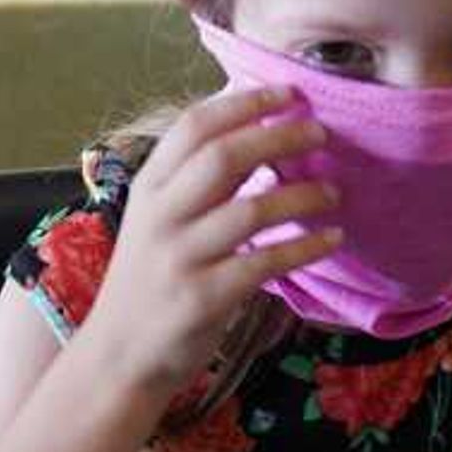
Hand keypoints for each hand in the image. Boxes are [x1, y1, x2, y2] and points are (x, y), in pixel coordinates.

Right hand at [76, 84, 339, 406]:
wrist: (118, 357)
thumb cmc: (148, 284)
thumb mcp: (157, 223)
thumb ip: (196, 183)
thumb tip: (255, 132)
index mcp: (149, 189)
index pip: (194, 127)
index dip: (244, 104)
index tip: (288, 94)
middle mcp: (160, 217)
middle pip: (224, 158)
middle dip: (278, 137)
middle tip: (320, 134)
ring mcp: (180, 259)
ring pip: (251, 210)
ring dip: (301, 195)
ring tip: (333, 191)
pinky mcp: (203, 299)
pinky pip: (265, 263)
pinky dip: (305, 248)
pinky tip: (331, 239)